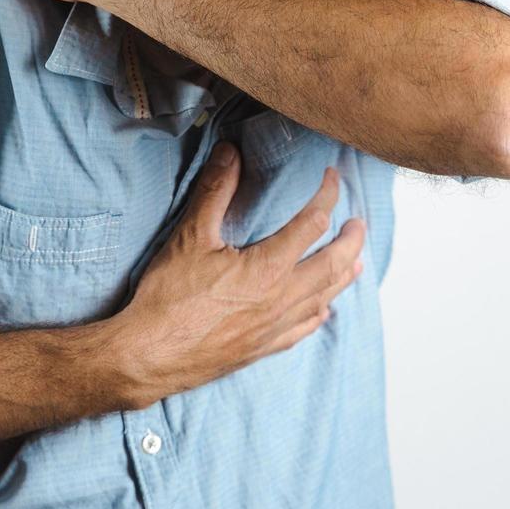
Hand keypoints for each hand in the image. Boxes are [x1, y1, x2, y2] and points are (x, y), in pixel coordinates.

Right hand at [108, 140, 367, 408]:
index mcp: (268, 268)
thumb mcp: (190, 236)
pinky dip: (319, 314)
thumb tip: (230, 152)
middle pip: (332, 265)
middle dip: (351, 241)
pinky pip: (303, 330)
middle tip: (360, 223)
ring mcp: (275, 327)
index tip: (332, 179)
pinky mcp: (262, 348)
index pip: (312, 223)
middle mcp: (281, 299)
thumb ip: (215, 191)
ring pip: (323, 298)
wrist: (150, 356)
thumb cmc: (168, 298)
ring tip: (357, 263)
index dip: (327, 197)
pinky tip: (323, 310)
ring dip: (343, 276)